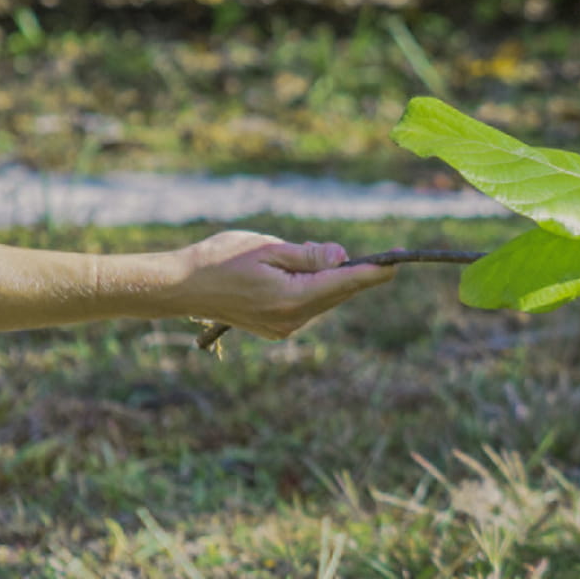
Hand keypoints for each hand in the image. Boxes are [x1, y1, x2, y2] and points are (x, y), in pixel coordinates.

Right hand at [164, 231, 395, 338]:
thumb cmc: (220, 259)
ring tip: (318, 256)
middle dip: (360, 273)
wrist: (181, 288)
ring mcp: (284, 328)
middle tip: (385, 255)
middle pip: (340, 293)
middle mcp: (293, 320)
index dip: (375, 271)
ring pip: (326, 299)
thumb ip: (309, 256)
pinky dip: (316, 288)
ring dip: (334, 279)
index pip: (346, 283)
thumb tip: (344, 258)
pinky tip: (304, 273)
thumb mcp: (268, 248)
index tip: (399, 261)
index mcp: (292, 299)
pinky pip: (310, 305)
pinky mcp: (277, 329)